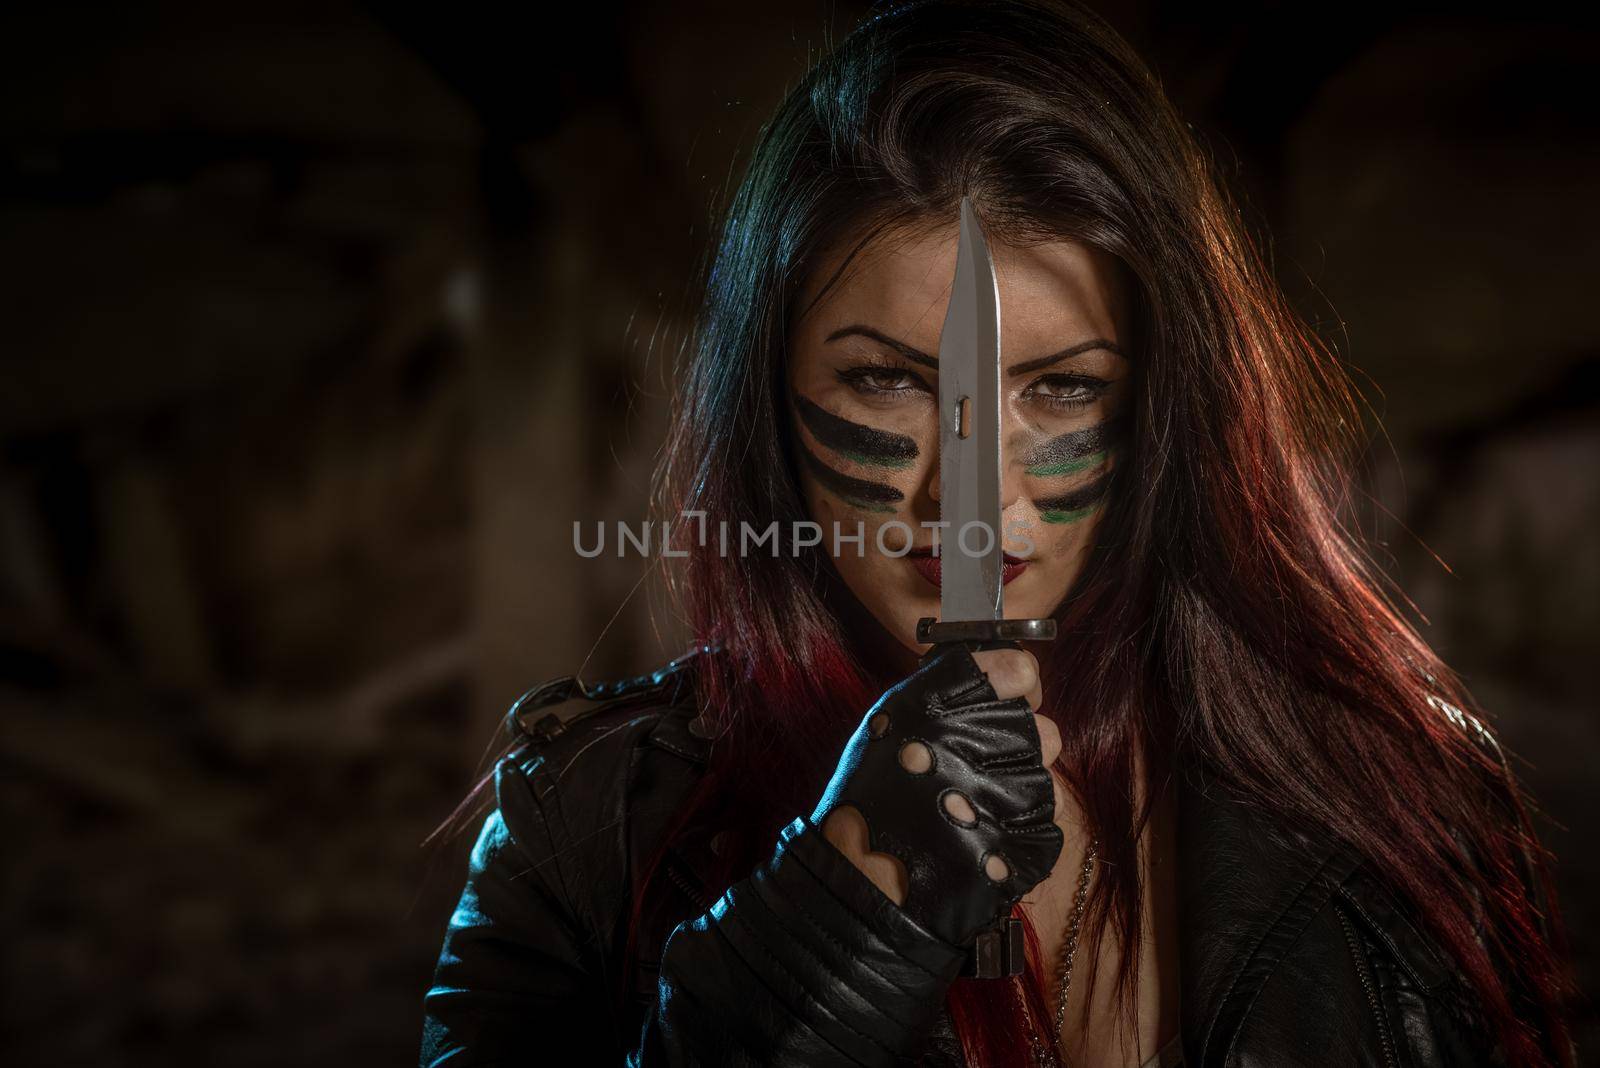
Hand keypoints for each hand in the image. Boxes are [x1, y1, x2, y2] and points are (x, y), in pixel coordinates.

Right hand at [813, 645, 1063, 946]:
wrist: (865, 879)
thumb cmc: (872, 796)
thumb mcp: (893, 718)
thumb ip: (948, 690)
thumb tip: (1007, 673)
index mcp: (945, 698)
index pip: (1021, 670)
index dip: (1017, 688)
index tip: (1005, 703)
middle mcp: (982, 736)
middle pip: (1041, 729)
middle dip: (1017, 752)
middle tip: (978, 775)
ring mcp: (1010, 791)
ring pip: (1045, 780)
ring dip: (1017, 796)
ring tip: (973, 812)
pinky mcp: (1028, 840)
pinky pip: (1045, 824)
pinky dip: (1020, 834)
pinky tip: (981, 839)